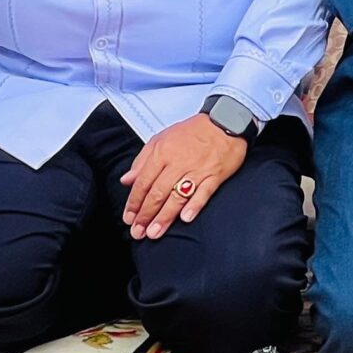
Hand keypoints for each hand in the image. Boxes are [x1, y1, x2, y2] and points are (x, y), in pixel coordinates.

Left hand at [119, 115, 247, 238]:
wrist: (225, 120)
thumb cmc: (192, 131)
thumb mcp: (161, 138)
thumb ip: (143, 160)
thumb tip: (127, 180)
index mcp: (162, 152)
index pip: (143, 182)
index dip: (134, 202)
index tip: (129, 218)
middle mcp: (177, 162)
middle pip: (157, 192)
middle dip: (145, 215)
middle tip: (138, 232)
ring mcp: (197, 169)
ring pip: (177, 196)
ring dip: (164, 216)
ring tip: (154, 232)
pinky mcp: (215, 175)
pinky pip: (204, 192)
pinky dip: (194, 205)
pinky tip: (185, 218)